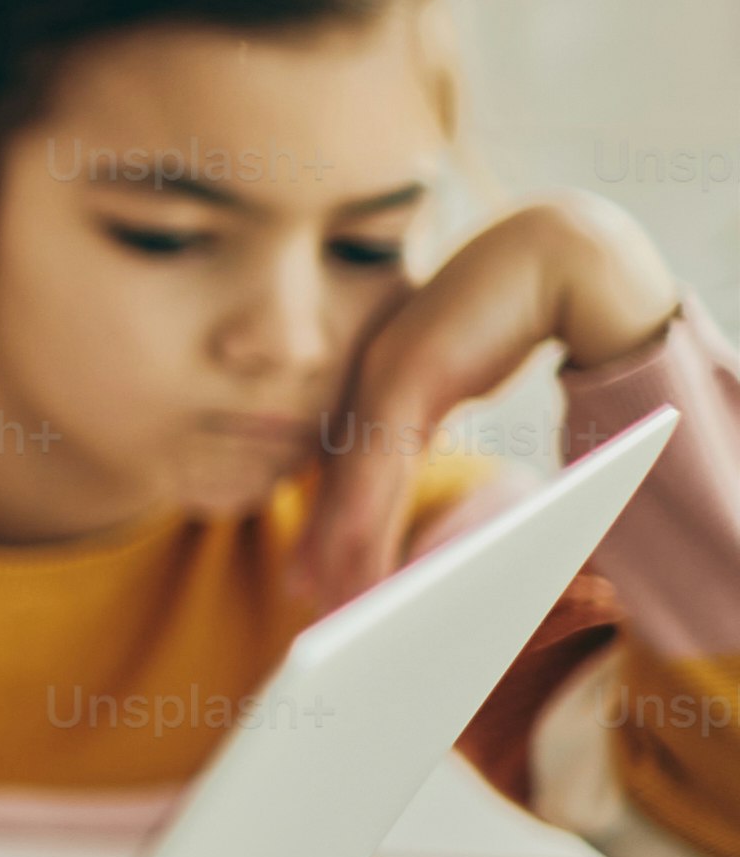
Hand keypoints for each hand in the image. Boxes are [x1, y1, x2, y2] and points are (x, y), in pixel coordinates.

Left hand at [289, 195, 686, 612]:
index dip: (325, 518)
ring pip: (353, 480)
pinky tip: (366, 561)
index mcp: (374, 380)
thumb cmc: (503, 312)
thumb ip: (425, 409)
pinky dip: (370, 518)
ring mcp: (381, 376)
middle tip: (306, 594)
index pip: (342, 463)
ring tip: (338, 599)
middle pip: (338, 478)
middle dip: (323, 541)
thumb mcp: (454, 373)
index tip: (307, 567)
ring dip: (343, 546)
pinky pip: (381, 463)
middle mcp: (366, 379)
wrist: (550, 258)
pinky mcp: (409, 375)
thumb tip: (410, 447)